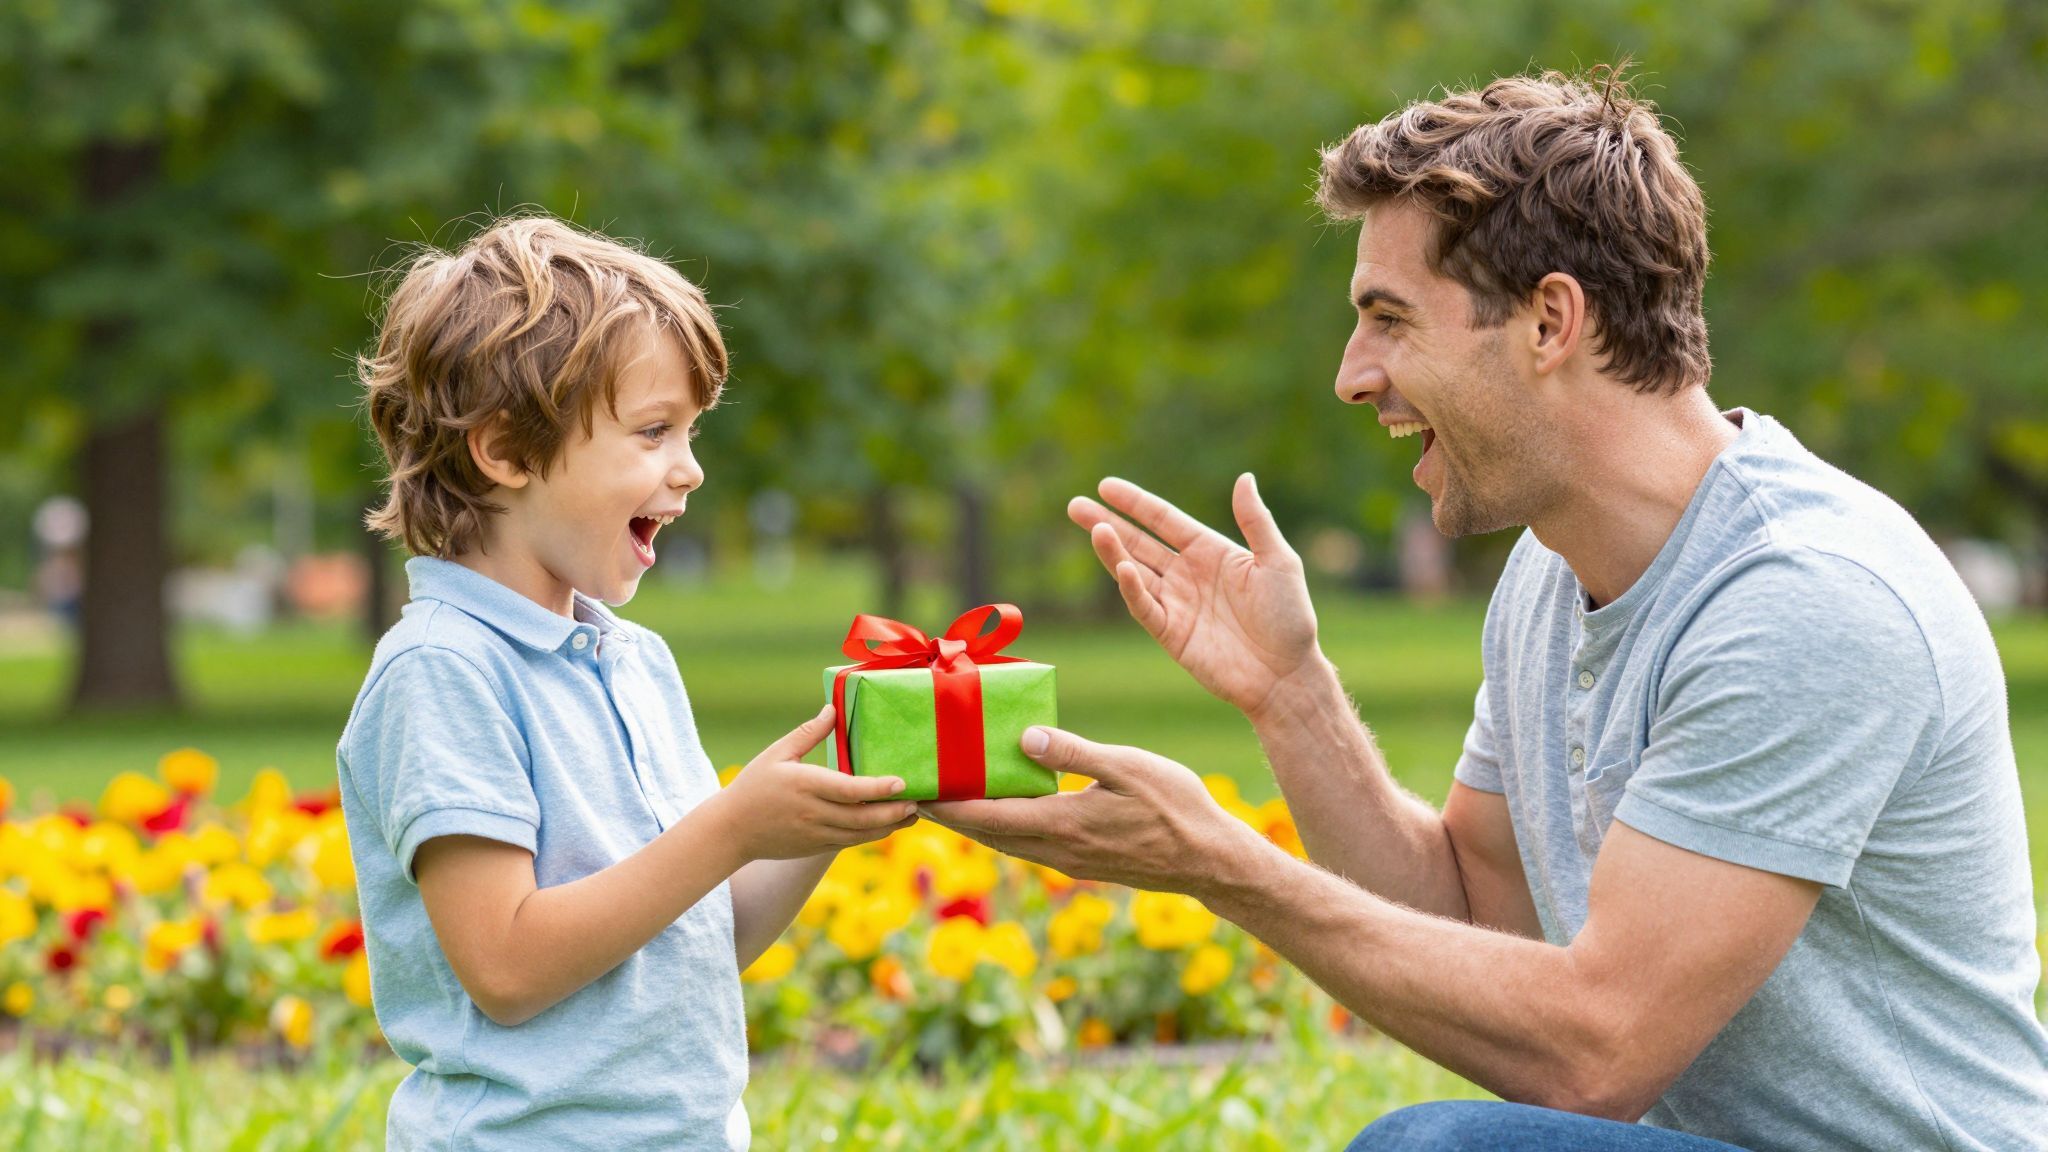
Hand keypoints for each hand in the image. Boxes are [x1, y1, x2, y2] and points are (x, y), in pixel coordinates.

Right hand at [713, 706, 918, 862]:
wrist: (731, 831)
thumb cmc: (754, 786)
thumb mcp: (776, 754)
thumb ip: (807, 733)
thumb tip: (832, 709)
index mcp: (805, 785)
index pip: (848, 790)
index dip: (877, 788)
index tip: (901, 783)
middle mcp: (813, 812)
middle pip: (862, 817)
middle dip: (894, 812)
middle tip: (918, 801)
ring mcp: (816, 833)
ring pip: (861, 834)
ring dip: (889, 826)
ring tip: (913, 814)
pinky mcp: (816, 847)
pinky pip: (851, 843)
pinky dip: (872, 835)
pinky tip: (887, 824)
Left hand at [920, 726, 1275, 897]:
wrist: (1210, 861)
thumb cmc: (1176, 807)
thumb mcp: (1128, 766)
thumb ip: (1075, 752)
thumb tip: (1024, 736)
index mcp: (1062, 824)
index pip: (987, 818)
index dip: (947, 807)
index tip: (916, 792)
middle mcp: (1058, 850)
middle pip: (988, 835)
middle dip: (952, 816)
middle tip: (921, 790)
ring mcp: (1070, 862)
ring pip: (1008, 844)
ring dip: (977, 823)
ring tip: (954, 797)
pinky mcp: (1083, 864)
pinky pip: (1030, 846)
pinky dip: (1006, 828)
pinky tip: (1007, 808)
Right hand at [1070, 474, 1322, 721]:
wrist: (1286, 674)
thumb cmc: (1290, 617)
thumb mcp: (1278, 561)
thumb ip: (1256, 521)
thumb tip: (1244, 478)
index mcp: (1210, 552)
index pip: (1164, 520)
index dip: (1136, 503)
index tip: (1106, 486)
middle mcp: (1187, 574)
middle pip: (1138, 542)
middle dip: (1107, 523)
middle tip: (1075, 506)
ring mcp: (1177, 604)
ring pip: (1134, 571)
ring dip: (1113, 551)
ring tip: (1095, 529)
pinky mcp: (1171, 634)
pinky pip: (1145, 607)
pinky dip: (1132, 588)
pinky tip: (1123, 567)